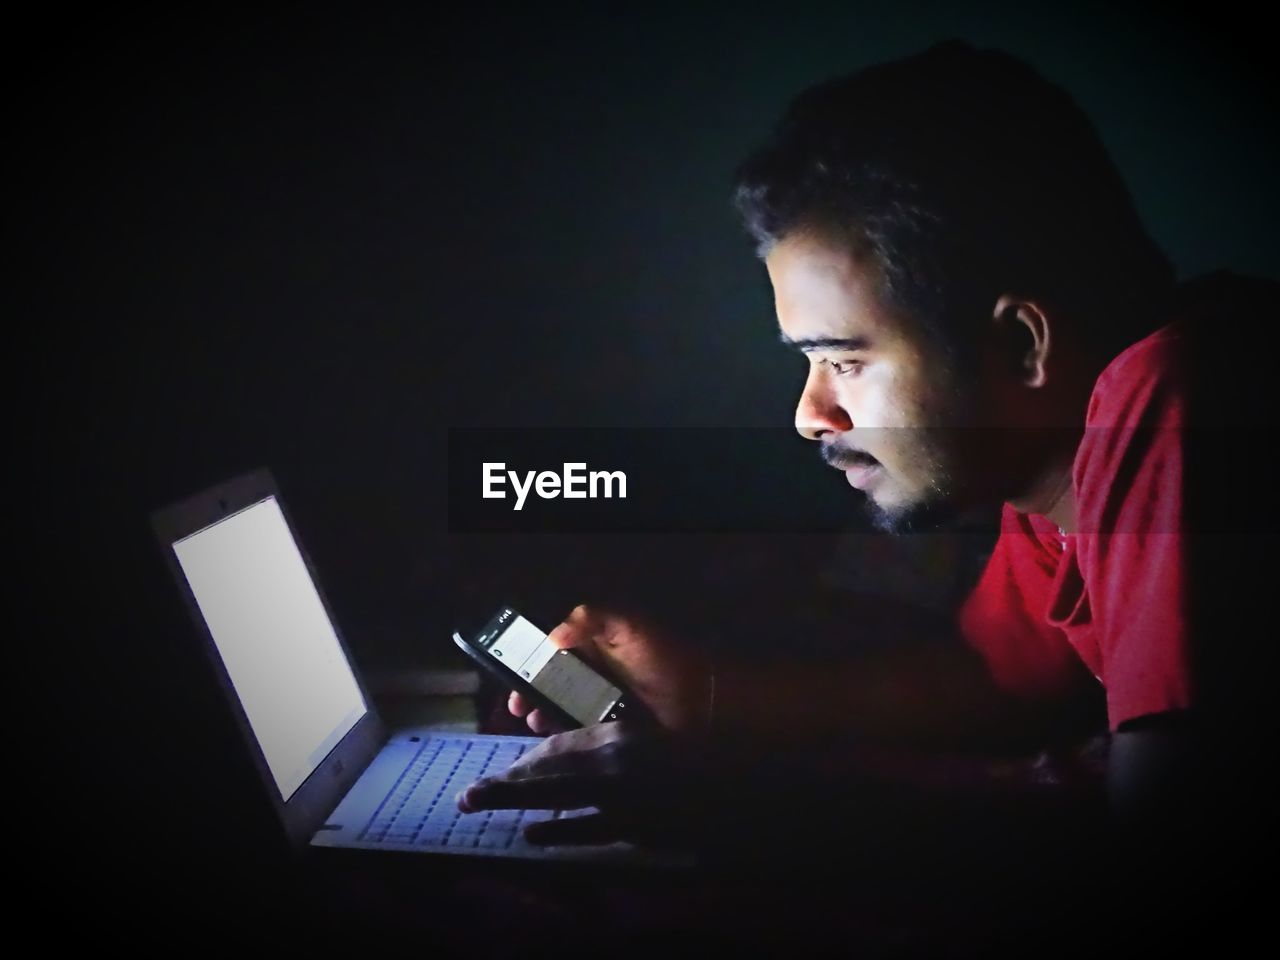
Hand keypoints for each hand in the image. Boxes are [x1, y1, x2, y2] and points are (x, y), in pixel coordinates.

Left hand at [457, 721, 718, 849]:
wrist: (740, 792)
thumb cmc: (698, 763)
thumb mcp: (651, 747)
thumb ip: (614, 750)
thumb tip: (573, 761)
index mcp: (621, 736)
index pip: (561, 747)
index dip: (529, 761)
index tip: (508, 773)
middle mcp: (616, 759)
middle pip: (547, 768)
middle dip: (506, 780)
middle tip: (469, 795)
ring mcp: (624, 794)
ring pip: (558, 793)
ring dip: (514, 798)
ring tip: (478, 803)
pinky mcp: (636, 825)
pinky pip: (589, 827)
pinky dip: (559, 830)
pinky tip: (532, 833)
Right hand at [510, 604, 711, 734]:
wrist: (702, 706)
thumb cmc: (665, 661)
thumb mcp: (630, 628)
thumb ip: (592, 620)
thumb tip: (553, 636)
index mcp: (598, 645)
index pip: (554, 652)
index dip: (532, 664)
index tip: (515, 679)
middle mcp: (596, 673)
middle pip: (552, 683)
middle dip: (531, 694)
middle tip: (520, 709)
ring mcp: (602, 704)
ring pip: (561, 709)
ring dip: (543, 716)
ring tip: (536, 724)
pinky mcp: (610, 731)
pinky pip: (579, 731)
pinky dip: (564, 735)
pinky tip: (555, 741)